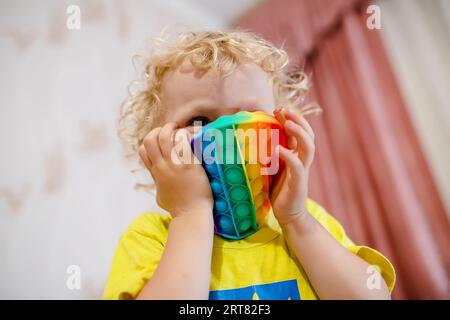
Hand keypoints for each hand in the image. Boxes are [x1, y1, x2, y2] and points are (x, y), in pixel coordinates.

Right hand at [138, 122, 213, 217]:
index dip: (151, 141)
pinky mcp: (188, 165)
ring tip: (184, 130)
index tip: (163, 141)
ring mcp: (174, 165)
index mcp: (155, 173)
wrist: (191, 215)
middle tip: (173, 131)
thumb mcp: (161, 195)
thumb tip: (159, 182)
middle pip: (149, 139)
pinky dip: (187, 135)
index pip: (142, 150)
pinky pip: (183, 141)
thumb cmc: (179, 207)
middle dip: (160, 130)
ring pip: (164, 136)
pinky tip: (195, 137)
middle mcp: (161, 167)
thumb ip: (159, 184)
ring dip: (173, 129)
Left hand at [270, 107, 315, 225]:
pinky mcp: (299, 183)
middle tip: (283, 110)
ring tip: (287, 123)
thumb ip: (268, 155)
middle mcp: (302, 161)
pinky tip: (278, 149)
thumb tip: (251, 139)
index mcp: (296, 156)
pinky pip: (298, 166)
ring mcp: (302, 171)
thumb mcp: (272, 168)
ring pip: (309, 147)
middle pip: (309, 135)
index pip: (300, 132)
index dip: (291, 119)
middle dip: (298, 120)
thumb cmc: (278, 191)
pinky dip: (288, 156)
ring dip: (299, 132)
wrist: (288, 215)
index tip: (278, 109)